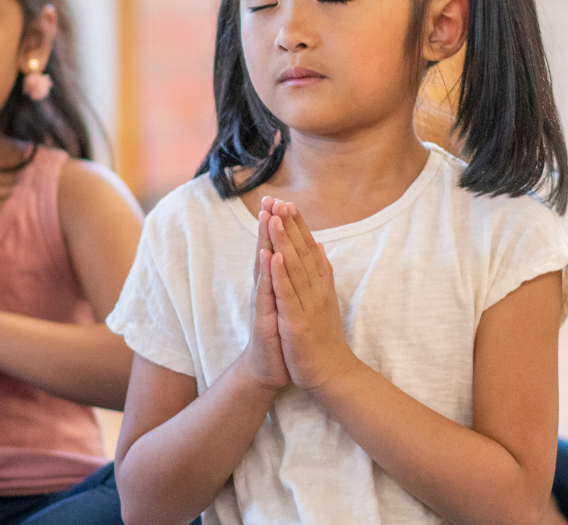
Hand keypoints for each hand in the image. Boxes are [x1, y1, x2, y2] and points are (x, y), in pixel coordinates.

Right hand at [238, 196, 289, 390]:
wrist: (270, 369)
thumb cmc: (281, 335)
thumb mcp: (289, 302)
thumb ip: (291, 279)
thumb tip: (303, 255)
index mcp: (275, 284)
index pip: (276, 249)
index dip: (278, 226)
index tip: (281, 200)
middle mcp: (267, 289)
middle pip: (267, 251)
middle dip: (269, 225)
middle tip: (269, 199)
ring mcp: (265, 302)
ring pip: (264, 267)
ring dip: (266, 241)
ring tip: (266, 217)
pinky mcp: (266, 318)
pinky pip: (267, 292)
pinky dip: (268, 273)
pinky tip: (268, 257)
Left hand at [266, 199, 355, 392]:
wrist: (330, 372)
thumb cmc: (323, 336)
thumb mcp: (323, 299)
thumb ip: (321, 272)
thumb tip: (321, 246)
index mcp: (320, 283)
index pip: (308, 248)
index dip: (298, 225)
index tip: (287, 202)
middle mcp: (316, 289)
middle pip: (301, 251)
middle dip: (289, 225)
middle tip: (278, 200)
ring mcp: (307, 304)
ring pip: (294, 267)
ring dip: (284, 241)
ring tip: (275, 217)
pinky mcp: (297, 321)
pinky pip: (288, 294)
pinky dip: (281, 274)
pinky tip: (274, 257)